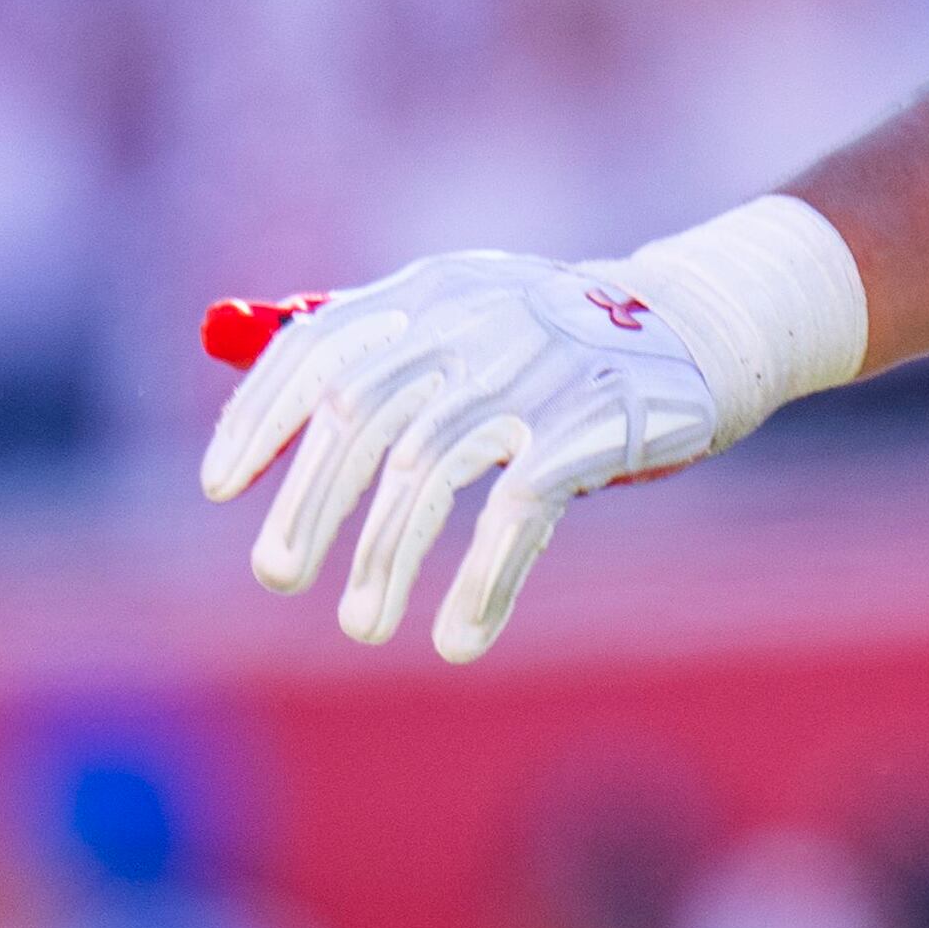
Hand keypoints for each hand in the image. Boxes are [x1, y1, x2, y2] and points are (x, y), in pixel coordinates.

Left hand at [198, 255, 739, 661]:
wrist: (709, 325)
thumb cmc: (568, 342)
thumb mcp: (470, 320)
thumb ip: (373, 359)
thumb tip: (257, 440)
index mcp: (431, 292)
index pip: (317, 346)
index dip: (260, 417)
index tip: (220, 485)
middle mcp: (474, 322)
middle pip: (362, 415)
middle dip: (311, 504)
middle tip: (279, 576)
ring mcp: (539, 371)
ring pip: (431, 472)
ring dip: (387, 559)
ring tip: (365, 626)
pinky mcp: (599, 423)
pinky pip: (521, 511)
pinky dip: (485, 581)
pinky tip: (460, 635)